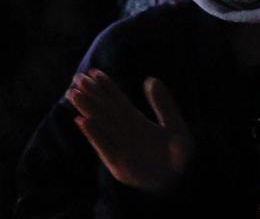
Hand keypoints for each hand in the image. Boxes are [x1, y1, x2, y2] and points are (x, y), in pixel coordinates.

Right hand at [67, 70, 192, 193]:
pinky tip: (83, 121)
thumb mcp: (176, 128)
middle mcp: (126, 134)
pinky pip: (105, 148)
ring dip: (87, 110)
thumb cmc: (182, 159)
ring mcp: (121, 149)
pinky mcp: (119, 167)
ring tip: (74, 94)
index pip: (117, 102)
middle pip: (105, 111)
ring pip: (101, 126)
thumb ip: (164, 105)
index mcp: (137, 123)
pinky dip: (94, 135)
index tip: (93, 71)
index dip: (106, 87)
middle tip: (77, 78)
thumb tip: (151, 79)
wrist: (185, 187)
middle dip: (91, 95)